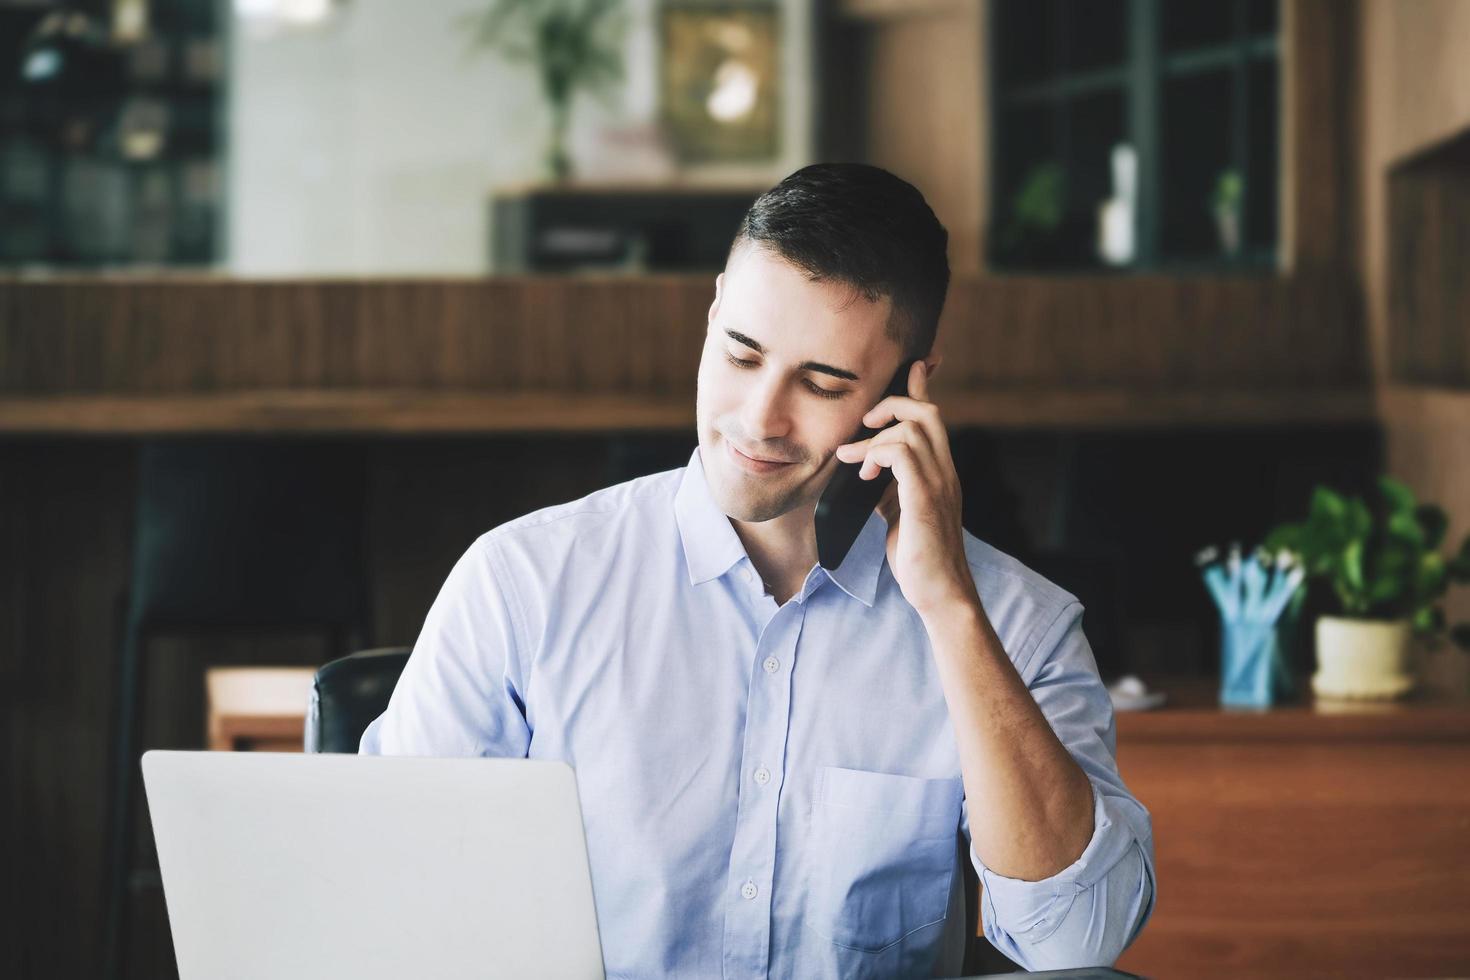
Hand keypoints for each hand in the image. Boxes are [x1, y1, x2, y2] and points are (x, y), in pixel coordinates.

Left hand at [834, 360, 975, 616]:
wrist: (940, 593)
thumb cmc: (920, 557)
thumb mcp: (899, 513)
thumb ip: (889, 487)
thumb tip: (864, 469)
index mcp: (941, 472)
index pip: (933, 418)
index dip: (921, 386)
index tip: (914, 363)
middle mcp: (946, 472)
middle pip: (928, 411)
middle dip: (893, 403)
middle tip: (864, 422)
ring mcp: (939, 484)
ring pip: (915, 427)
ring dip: (877, 436)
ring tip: (855, 458)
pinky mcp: (926, 500)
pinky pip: (904, 454)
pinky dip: (878, 454)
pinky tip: (864, 473)